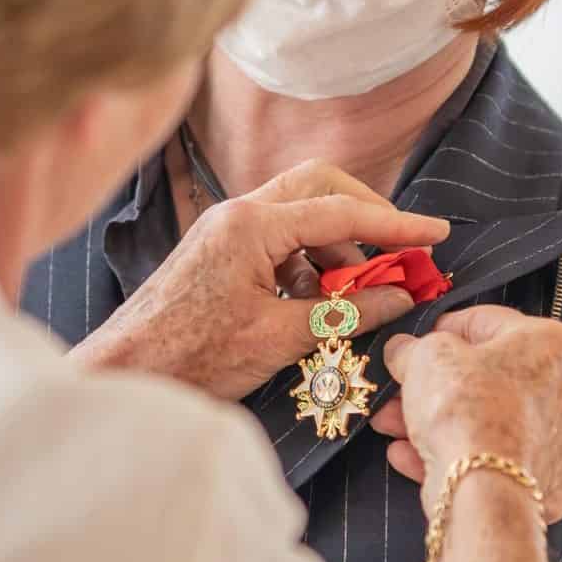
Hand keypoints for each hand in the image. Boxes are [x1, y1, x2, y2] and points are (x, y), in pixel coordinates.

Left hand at [71, 161, 447, 400]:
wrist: (125, 373)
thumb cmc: (191, 356)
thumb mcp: (280, 338)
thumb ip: (345, 313)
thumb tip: (400, 297)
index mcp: (252, 224)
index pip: (341, 209)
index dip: (396, 224)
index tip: (436, 234)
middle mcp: (238, 214)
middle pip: (319, 188)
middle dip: (365, 216)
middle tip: (401, 253)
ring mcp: (226, 231)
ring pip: (299, 216)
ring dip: (337, 247)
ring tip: (362, 295)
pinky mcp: (220, 254)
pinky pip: (277, 242)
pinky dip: (308, 266)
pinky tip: (319, 306)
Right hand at [376, 306, 561, 521]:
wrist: (485, 491)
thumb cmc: (464, 408)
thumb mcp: (424, 355)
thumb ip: (412, 347)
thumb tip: (403, 351)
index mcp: (548, 342)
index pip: (482, 321)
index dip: (436, 331)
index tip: (410, 346)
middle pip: (481, 376)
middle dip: (430, 385)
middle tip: (395, 390)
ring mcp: (557, 440)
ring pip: (482, 418)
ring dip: (431, 420)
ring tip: (389, 426)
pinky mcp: (544, 482)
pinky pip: (490, 457)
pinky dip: (452, 453)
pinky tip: (410, 456)